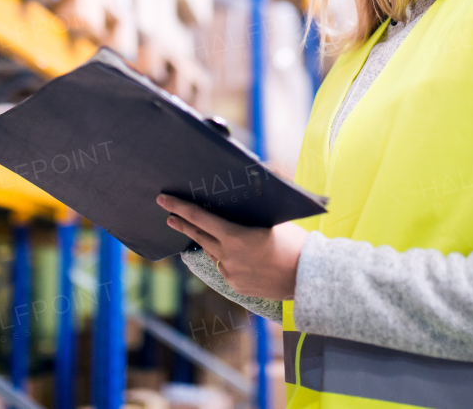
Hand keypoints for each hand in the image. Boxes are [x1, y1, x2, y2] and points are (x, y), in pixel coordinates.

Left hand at [157, 193, 307, 299]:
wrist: (309, 278)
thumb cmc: (295, 243)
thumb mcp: (274, 220)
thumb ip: (254, 210)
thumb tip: (250, 185)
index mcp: (234, 236)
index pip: (199, 217)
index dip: (179, 207)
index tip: (163, 200)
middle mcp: (227, 257)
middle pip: (198, 236)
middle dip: (182, 224)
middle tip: (169, 215)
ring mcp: (231, 274)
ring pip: (212, 253)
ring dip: (204, 241)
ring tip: (195, 232)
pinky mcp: (237, 287)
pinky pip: (225, 268)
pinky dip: (225, 258)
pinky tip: (229, 254)